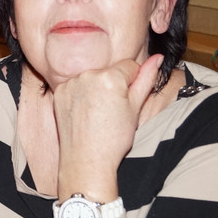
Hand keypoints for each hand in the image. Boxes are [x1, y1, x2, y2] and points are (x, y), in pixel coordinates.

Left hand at [53, 54, 162, 199]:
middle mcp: (87, 75)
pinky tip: (85, 113)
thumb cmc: (114, 138)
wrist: (86, 160)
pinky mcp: (60, 92)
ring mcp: (71, 83)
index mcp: (110, 77)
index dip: (133, 83)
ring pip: (93, 77)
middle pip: (109, 71)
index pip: (130, 66)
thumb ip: (146, 79)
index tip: (126, 102)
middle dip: (114, 85)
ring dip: (97, 88)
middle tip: (112, 111)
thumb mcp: (136, 108)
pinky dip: (82, 94)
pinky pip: (76, 85)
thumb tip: (157, 57)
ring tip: (98, 113)